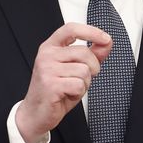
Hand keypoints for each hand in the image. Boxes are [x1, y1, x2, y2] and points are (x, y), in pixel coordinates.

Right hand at [15, 22, 112, 142]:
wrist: (36, 113)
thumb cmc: (55, 90)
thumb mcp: (74, 69)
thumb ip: (91, 55)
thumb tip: (106, 43)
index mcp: (51, 47)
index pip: (71, 29)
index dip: (91, 31)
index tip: (106, 38)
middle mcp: (47, 55)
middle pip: (84, 52)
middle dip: (92, 68)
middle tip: (82, 79)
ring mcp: (47, 69)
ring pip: (84, 71)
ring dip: (84, 84)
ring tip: (71, 88)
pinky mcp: (50, 85)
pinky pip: (79, 85)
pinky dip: (78, 93)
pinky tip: (67, 95)